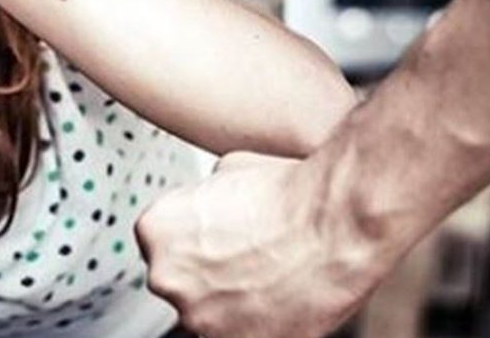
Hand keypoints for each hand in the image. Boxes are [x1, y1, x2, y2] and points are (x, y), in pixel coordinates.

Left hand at [136, 151, 384, 337]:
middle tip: (248, 255)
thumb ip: (204, 195)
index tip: (220, 237)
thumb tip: (210, 201)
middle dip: (210, 271)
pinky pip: (238, 333)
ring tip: (271, 274)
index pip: (162, 243)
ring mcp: (199, 317)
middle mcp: (166, 277)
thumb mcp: (229, 168)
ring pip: (209, 312)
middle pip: (181, 281)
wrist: (335, 225)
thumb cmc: (291, 195)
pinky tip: (281, 296)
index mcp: (155, 230)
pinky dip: (257, 321)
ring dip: (232, 299)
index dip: (196, 239)